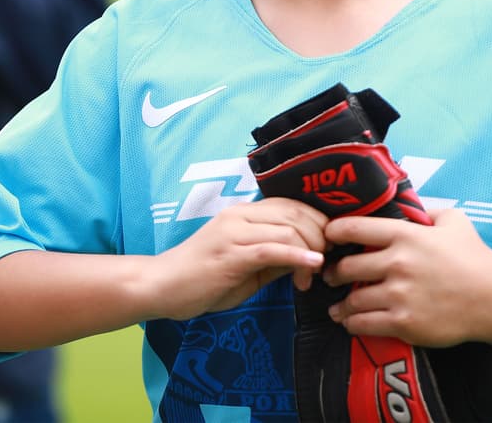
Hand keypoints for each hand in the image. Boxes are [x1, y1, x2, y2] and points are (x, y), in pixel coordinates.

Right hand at [149, 198, 326, 320]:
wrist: (161, 286)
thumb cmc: (201, 279)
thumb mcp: (246, 267)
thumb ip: (274, 258)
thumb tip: (308, 258)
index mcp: (243, 213)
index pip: (291, 205)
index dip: (317, 221)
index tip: (329, 244)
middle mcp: (240, 215)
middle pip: (295, 214)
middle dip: (320, 236)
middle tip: (327, 261)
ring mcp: (234, 232)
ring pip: (288, 230)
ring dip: (310, 252)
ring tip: (313, 275)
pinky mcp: (230, 253)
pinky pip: (272, 249)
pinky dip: (298, 256)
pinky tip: (312, 266)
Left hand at [323, 208, 491, 347]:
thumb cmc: (475, 258)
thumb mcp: (453, 221)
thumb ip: (426, 211)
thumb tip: (409, 205)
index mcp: (404, 235)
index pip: (353, 228)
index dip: (333, 232)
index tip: (327, 237)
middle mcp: (397, 263)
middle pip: (346, 267)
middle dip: (333, 273)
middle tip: (330, 276)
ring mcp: (399, 294)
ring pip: (353, 299)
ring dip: (341, 304)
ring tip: (336, 307)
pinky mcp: (404, 323)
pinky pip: (365, 323)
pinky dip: (352, 323)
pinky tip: (350, 322)